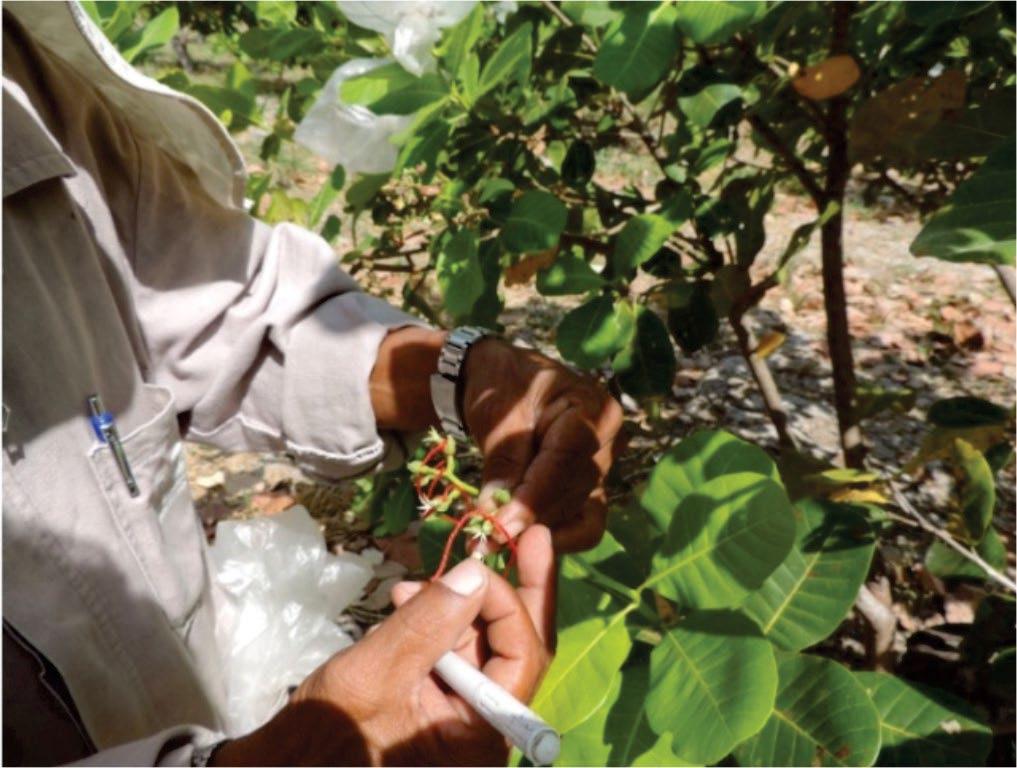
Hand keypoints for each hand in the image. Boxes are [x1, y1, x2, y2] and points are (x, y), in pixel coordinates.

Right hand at [213, 525, 555, 766]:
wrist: (287, 767)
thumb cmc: (326, 735)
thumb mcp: (374, 673)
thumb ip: (427, 622)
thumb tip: (476, 571)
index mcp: (481, 734)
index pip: (522, 657)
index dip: (508, 603)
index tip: (479, 564)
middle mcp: (485, 728)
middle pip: (518, 648)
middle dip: (519, 590)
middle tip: (533, 537)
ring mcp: (463, 718)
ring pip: (485, 645)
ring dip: (461, 605)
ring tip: (412, 587)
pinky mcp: (441, 706)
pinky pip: (456, 655)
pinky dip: (439, 623)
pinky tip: (407, 603)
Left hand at [463, 339, 623, 552]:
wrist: (506, 383)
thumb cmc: (503, 386)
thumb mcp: (497, 415)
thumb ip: (502, 463)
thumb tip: (494, 517)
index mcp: (594, 409)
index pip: (566, 460)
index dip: (534, 497)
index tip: (500, 524)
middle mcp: (610, 441)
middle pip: (573, 492)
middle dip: (529, 519)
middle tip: (484, 539)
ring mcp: (604, 468)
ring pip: (575, 512)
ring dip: (534, 530)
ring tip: (490, 539)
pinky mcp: (591, 490)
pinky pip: (582, 524)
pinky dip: (550, 535)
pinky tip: (516, 541)